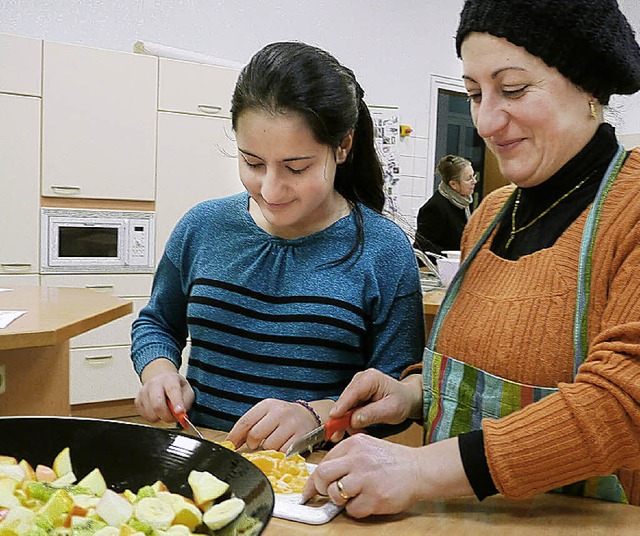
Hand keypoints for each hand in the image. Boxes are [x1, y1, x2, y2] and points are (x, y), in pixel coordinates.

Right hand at [135, 358, 193, 422]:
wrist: (160, 378)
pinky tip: (157, 409)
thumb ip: (186, 401)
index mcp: (169, 379)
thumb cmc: (175, 386)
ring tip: (165, 410)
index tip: (180, 412)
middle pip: (157, 404)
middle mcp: (154, 383)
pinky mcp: (137, 400)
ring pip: (151, 413)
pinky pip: (145, 416)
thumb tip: (181, 414)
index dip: (176, 402)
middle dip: (167, 416)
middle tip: (173, 417)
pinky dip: (153, 416)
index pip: (172, 390)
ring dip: (160, 417)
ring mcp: (144, 392)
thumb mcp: (187, 390)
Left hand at [226, 399, 321, 451]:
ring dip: (267, 449)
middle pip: (255, 435)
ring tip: (272, 443)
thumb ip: (249, 425)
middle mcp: (280, 412)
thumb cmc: (282, 417)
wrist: (308, 415)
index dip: (235, 436)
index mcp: (267, 405)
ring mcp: (291, 424)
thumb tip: (231, 443)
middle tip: (256, 444)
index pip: (246, 421)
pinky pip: (283, 452)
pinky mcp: (301, 437)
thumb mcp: (265, 414)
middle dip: (252, 444)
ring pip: (269, 446)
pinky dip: (279, 454)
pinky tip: (282, 447)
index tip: (230, 446)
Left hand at [302, 435, 472, 517]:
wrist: (420, 469)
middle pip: (323, 475)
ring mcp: (366, 478)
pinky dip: (357, 510)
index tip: (309, 489)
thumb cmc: (393, 460)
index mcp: (354, 444)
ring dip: (340, 500)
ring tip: (353, 496)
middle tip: (326, 494)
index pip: (323, 461)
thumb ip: (346, 457)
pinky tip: (368, 501)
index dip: (313, 479)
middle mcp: (358, 459)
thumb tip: (322, 475)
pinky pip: (353, 510)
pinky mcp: (375, 497)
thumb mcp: (367, 447)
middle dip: (320, 488)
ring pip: (335, 494)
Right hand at [328, 369, 422, 438]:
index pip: (352, 393)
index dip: (341, 406)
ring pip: (345, 406)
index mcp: (370, 379)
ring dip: (347, 421)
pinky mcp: (355, 394)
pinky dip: (351, 419)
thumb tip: (353, 420)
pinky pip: (348, 408)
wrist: (406, 398)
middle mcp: (360, 379)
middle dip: (341, 419)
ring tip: (357, 432)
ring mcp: (357, 385)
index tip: (333, 418)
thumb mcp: (391, 410)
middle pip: (345, 400)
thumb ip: (372, 414)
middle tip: (336, 436)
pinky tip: (358, 427)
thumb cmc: (402, 401)